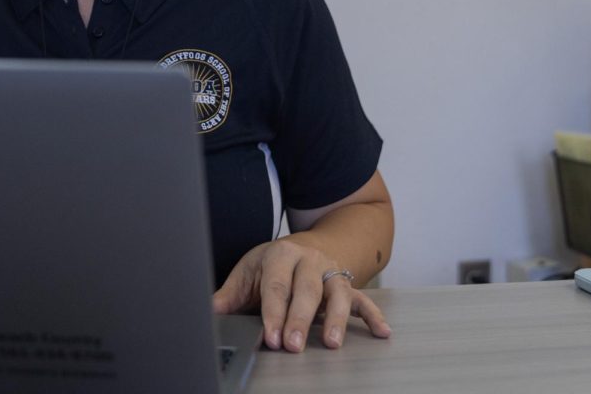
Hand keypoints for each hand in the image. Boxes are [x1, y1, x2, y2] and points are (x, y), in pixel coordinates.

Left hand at [212, 237, 391, 351]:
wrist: (311, 244)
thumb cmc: (276, 264)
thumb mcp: (251, 271)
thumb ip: (231, 294)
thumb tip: (209, 311)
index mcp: (281, 255)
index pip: (277, 285)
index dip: (273, 312)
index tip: (270, 337)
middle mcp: (309, 260)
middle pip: (306, 290)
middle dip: (300, 319)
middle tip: (293, 345)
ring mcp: (332, 271)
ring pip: (337, 292)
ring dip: (335, 319)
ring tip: (331, 342)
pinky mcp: (349, 284)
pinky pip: (363, 299)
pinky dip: (373, 314)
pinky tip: (381, 331)